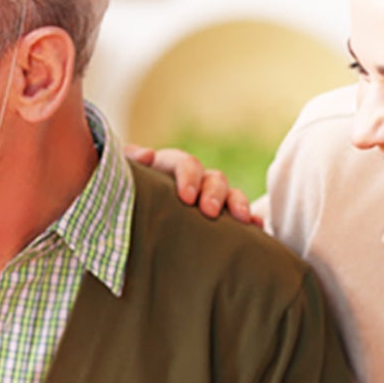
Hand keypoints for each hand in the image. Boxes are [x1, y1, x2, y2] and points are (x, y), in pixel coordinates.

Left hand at [123, 145, 259, 225]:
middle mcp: (196, 180)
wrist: (131, 221)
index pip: (186, 164)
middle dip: (214, 194)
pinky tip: (257, 228)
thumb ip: (130, 163)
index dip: (189, 177)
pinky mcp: (221, 218)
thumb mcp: (126, 178)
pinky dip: (252, 221)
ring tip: (243, 220)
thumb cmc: (128, 195)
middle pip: (214, 178)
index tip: (186, 198)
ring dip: (239, 204)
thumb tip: (147, 154)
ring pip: (232, 194)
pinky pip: (242, 216)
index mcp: (171, 167)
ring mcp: (211, 198)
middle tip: (209, 212)